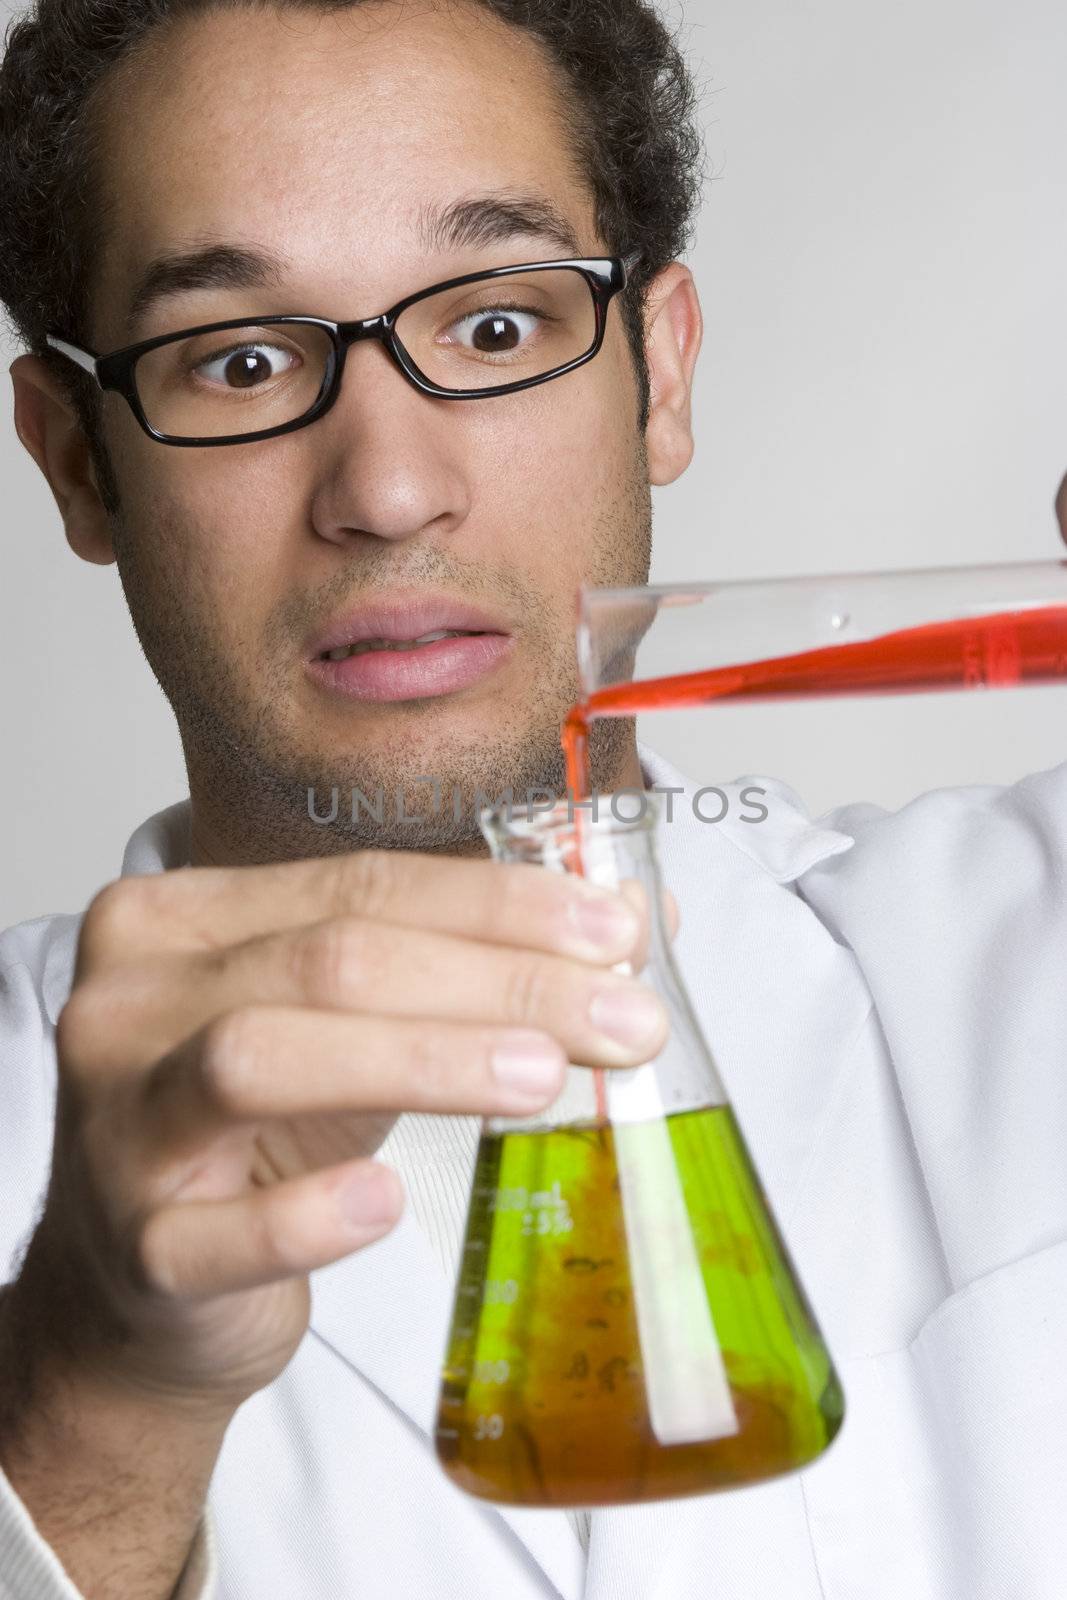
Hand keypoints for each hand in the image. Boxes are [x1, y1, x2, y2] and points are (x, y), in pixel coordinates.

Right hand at [21, 852, 667, 1420]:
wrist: (145, 1291)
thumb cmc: (254, 1137)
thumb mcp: (353, 1027)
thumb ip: (467, 962)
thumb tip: (628, 918)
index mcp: (180, 921)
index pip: (358, 886)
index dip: (497, 904)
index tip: (613, 932)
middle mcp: (129, 1004)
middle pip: (326, 961)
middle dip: (496, 981)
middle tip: (622, 1018)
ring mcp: (118, 1127)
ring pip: (261, 1059)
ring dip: (422, 1061)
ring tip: (544, 1076)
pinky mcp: (136, 1251)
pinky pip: (215, 1231)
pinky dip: (306, 1215)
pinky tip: (385, 1203)